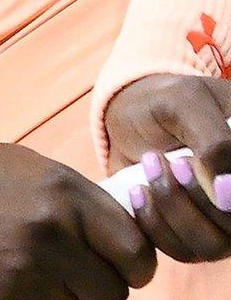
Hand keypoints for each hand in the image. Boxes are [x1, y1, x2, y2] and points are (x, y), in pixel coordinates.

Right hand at [0, 144, 154, 299]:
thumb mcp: (8, 167)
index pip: (137, 247)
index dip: (128, 267)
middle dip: (92, 294)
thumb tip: (116, 222)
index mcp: (61, 188)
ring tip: (21, 284)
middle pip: (114, 289)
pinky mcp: (6, 299)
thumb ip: (65, 194)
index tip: (111, 271)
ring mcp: (29, 265)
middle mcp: (53, 224)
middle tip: (59, 284)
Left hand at [105, 73, 230, 260]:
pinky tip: (138, 190)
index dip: (225, 193)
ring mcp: (221, 221)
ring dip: (174, 210)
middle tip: (167, 162)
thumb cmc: (164, 101)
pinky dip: (154, 223)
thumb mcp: (187, 102)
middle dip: (197, 198)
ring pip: (213, 247)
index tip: (184, 163)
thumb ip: (214, 143)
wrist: (130, 112)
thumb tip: (227, 194)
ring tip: (150, 167)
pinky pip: (182, 251)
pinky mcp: (190, 233)